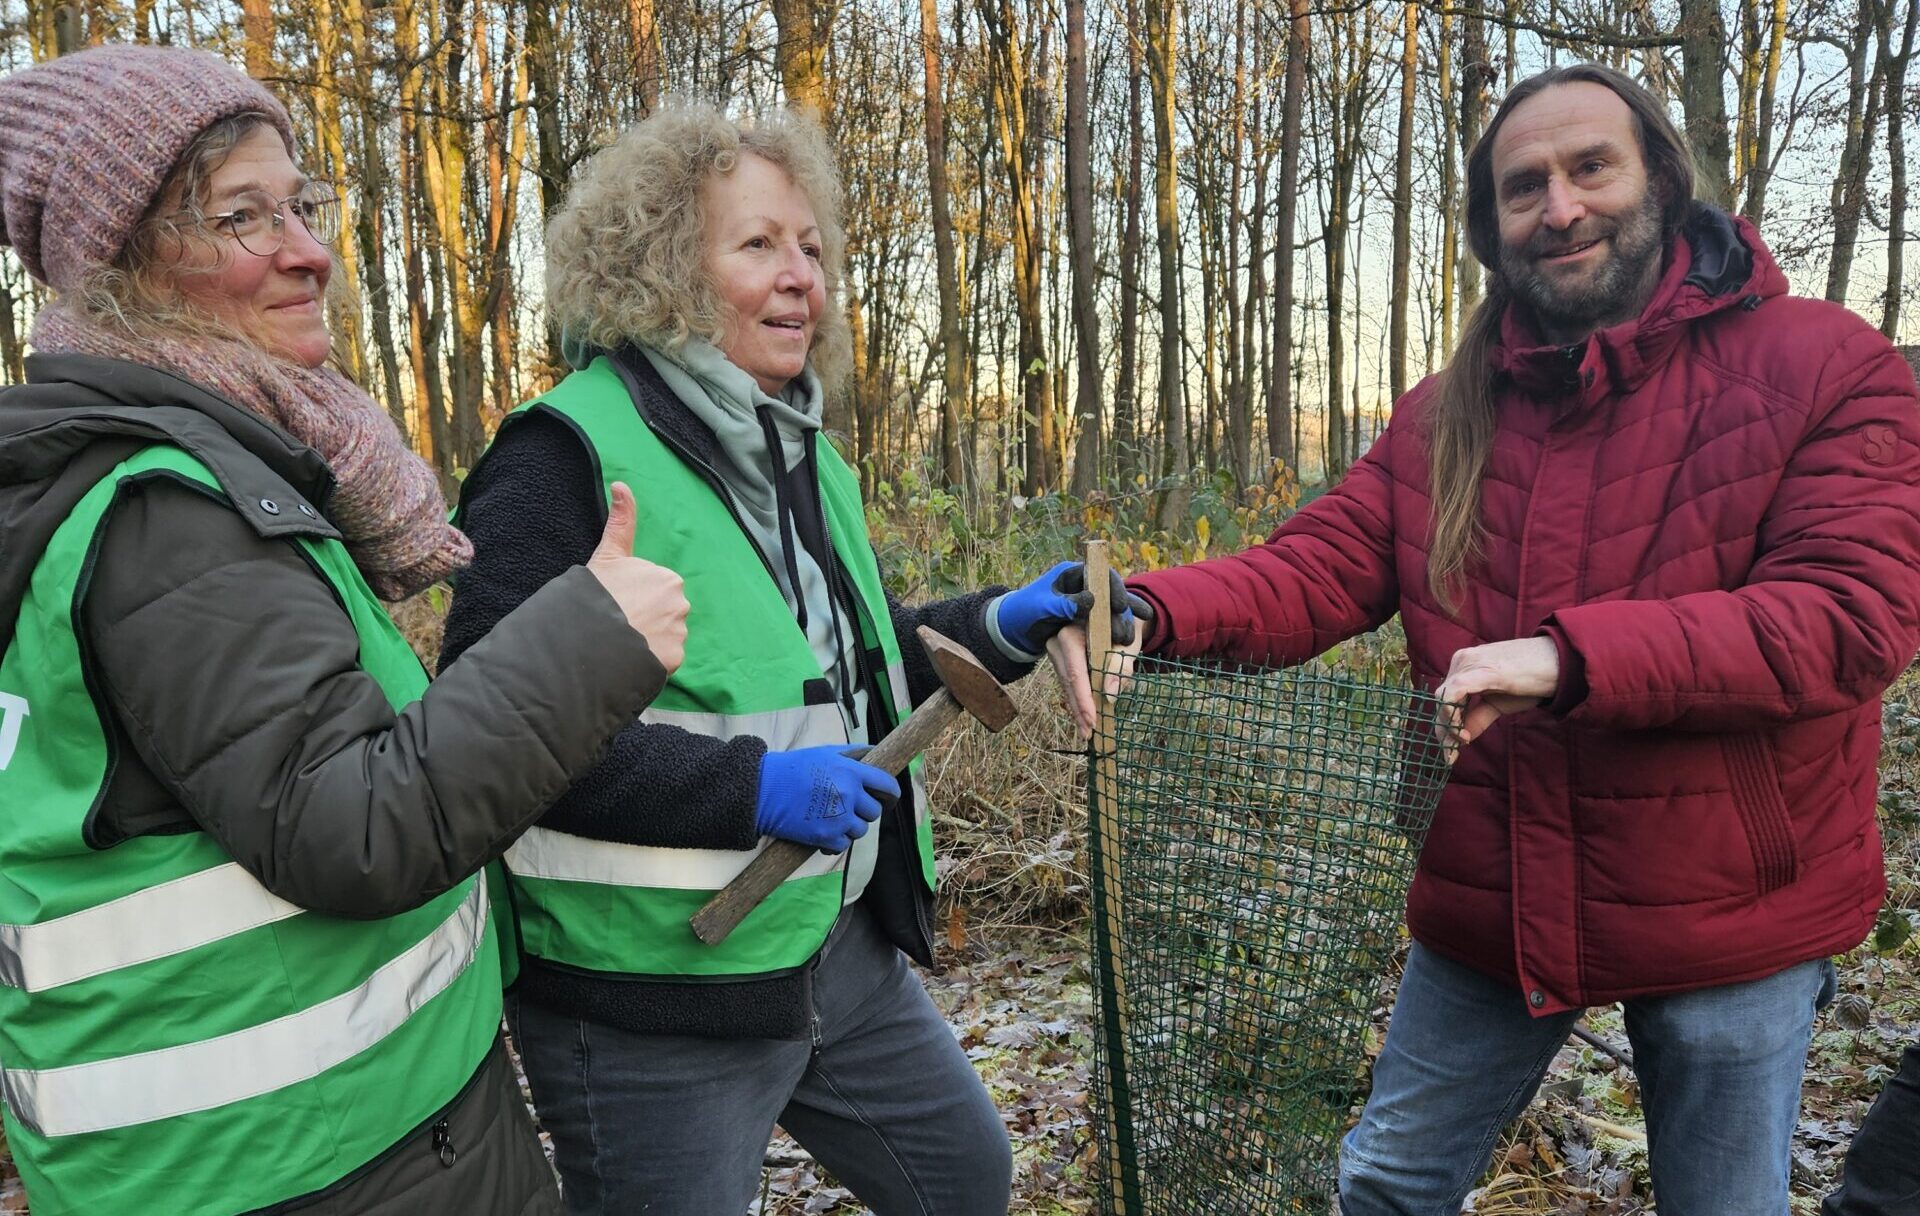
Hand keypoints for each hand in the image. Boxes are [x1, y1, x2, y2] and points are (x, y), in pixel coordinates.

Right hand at [587, 482, 689, 672]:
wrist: (590, 638)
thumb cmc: (596, 595)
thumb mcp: (608, 555)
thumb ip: (621, 521)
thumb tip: (621, 484)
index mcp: (668, 578)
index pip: (654, 589)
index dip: (633, 598)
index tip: (616, 605)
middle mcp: (680, 604)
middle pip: (663, 613)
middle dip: (644, 619)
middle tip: (618, 624)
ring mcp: (678, 633)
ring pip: (665, 637)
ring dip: (648, 641)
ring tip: (622, 643)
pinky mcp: (674, 659)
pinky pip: (664, 659)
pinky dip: (650, 660)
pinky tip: (631, 657)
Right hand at [755, 745, 900, 852]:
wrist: (763, 790)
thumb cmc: (794, 768)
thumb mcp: (826, 752)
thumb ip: (854, 754)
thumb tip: (876, 754)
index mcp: (851, 772)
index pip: (887, 785)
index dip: (891, 793)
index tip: (889, 798)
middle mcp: (848, 795)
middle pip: (874, 811)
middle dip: (865, 811)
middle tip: (850, 807)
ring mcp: (837, 818)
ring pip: (860, 830)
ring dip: (851, 827)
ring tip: (835, 819)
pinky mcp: (824, 837)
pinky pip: (844, 845)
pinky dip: (837, 842)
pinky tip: (826, 834)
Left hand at [993, 561, 1155, 654]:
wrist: (1013, 630)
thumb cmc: (1023, 612)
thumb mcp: (1041, 607)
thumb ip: (1064, 604)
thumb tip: (1091, 601)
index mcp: (1071, 575)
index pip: (1100, 575)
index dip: (1114, 588)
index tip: (1119, 606)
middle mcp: (1083, 587)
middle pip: (1111, 594)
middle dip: (1121, 613)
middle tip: (1124, 633)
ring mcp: (1087, 605)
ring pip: (1112, 611)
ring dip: (1122, 624)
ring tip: (1129, 642)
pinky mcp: (1087, 622)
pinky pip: (1106, 625)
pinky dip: (1118, 631)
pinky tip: (1131, 639)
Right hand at [1047, 621, 1143, 742]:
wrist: (1113, 608)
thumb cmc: (1122, 622)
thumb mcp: (1127, 640)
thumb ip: (1120, 665)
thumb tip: (1110, 695)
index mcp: (1072, 631)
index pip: (1075, 670)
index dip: (1083, 697)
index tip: (1092, 718)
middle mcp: (1058, 640)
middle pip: (1068, 681)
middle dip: (1079, 708)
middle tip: (1090, 734)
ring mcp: (1056, 650)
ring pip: (1065, 684)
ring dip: (1077, 708)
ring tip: (1087, 732)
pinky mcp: (1060, 658)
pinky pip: (1067, 682)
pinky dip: (1076, 699)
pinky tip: (1082, 718)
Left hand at [1434, 637, 1558, 758]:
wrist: (1559, 664)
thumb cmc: (1531, 680)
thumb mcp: (1499, 703)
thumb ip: (1477, 717)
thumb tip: (1461, 737)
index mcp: (1465, 665)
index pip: (1445, 698)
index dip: (1445, 726)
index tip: (1451, 752)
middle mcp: (1462, 660)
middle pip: (1440, 700)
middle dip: (1444, 731)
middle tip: (1450, 756)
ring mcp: (1469, 663)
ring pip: (1442, 699)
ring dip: (1448, 727)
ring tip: (1461, 744)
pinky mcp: (1480, 671)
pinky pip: (1452, 694)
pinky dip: (1452, 716)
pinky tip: (1463, 735)